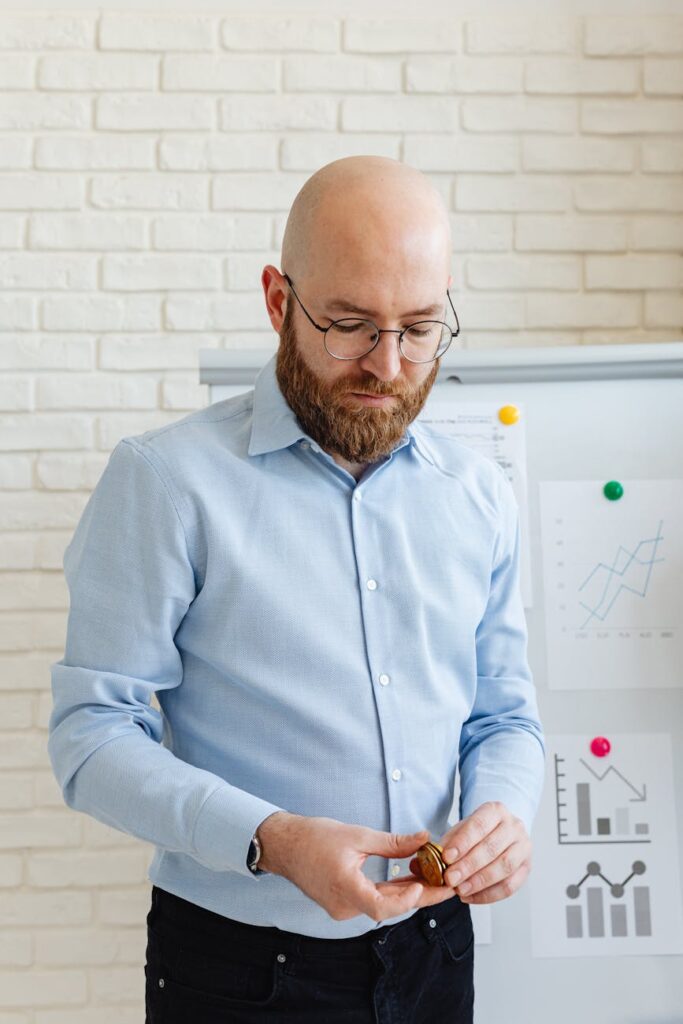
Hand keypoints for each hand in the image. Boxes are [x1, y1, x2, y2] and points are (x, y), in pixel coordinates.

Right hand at [257, 812, 459, 922]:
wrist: (285, 845)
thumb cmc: (315, 837)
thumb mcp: (357, 834)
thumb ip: (392, 842)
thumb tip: (423, 840)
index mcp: (345, 889)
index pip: (382, 906)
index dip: (406, 899)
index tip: (426, 885)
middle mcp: (344, 906)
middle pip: (388, 908)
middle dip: (420, 897)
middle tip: (448, 887)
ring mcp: (342, 908)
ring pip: (382, 905)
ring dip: (407, 893)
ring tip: (435, 880)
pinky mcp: (342, 904)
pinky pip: (372, 901)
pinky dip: (391, 891)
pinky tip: (408, 880)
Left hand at [408, 801, 531, 905]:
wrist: (501, 831)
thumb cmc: (477, 832)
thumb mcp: (459, 830)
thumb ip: (443, 844)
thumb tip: (418, 863)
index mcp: (495, 810)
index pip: (479, 825)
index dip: (463, 842)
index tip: (446, 857)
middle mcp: (514, 826)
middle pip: (492, 847)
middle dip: (469, 865)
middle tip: (450, 879)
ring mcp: (523, 847)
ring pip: (504, 866)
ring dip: (479, 881)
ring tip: (460, 890)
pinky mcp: (526, 867)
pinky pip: (510, 885)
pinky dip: (489, 894)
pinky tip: (470, 897)